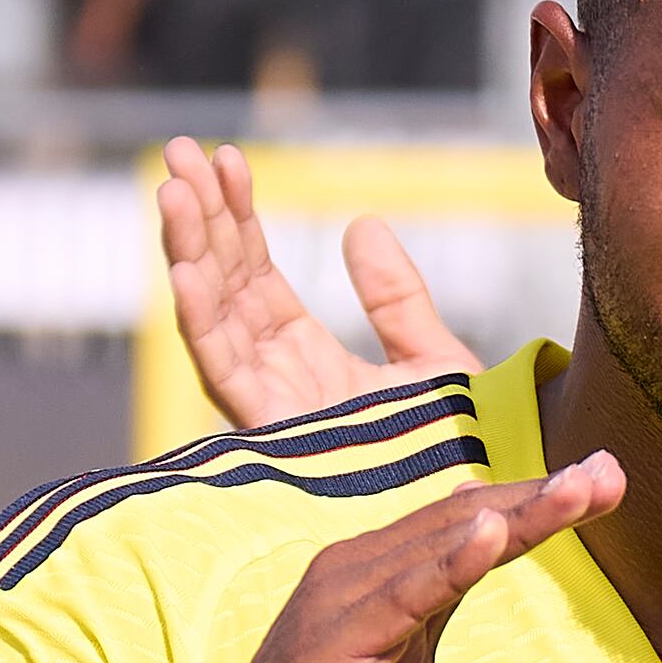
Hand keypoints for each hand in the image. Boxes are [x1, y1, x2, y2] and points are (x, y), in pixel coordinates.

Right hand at [159, 458, 622, 662]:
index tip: (601, 483)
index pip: (465, 523)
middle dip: (543, 494)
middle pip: (463, 517)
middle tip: (613, 473)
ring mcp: (340, 598)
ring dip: (519, 513)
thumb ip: (433, 614)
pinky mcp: (332, 640)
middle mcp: (355, 568)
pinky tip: (497, 533)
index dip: (534, 501)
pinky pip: (405, 594)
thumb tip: (475, 563)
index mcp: (375, 573)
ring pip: (443, 542)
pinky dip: (453, 562)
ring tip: (583, 489)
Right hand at [160, 141, 474, 433]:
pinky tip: (184, 269)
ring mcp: (271, 408)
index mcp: (306, 358)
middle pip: (224, 286)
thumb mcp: (432, 359)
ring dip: (187, 252)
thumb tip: (359, 225)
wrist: (488, 512)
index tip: (227, 158)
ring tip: (173, 187)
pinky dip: (200, 319)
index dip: (239, 217)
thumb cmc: (463, 454)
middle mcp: (276, 380)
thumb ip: (396, 298)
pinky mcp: (274, 435)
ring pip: (212, 318)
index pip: (257, 275)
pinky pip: (224, 372)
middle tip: (179, 150)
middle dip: (199, 220)